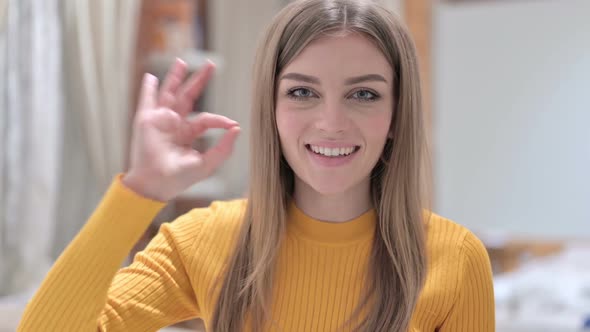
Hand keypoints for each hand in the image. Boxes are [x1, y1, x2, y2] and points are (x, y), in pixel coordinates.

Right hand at [123, 59, 239, 200]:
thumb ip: (224, 148)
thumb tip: (237, 128)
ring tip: (182, 62)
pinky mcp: (147, 120)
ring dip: (175, 77)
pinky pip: (147, 99)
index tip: (231, 123)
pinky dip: (148, 88)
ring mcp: (160, 120)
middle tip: (211, 64)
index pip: (206, 119)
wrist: (156, 184)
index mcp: (188, 133)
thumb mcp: (207, 164)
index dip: (219, 120)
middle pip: (189, 96)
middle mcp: (175, 124)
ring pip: (170, 93)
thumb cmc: (180, 178)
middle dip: (199, 81)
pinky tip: (151, 76)